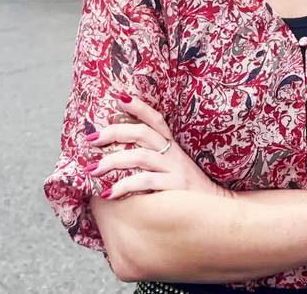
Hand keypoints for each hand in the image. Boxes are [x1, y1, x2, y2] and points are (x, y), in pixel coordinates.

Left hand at [86, 95, 228, 199]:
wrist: (217, 210)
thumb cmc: (187, 193)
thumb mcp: (173, 170)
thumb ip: (151, 162)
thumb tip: (114, 158)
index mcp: (172, 148)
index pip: (155, 120)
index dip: (139, 107)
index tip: (118, 96)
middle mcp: (174, 155)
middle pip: (142, 133)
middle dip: (114, 133)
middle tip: (90, 139)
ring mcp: (175, 171)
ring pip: (141, 157)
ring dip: (113, 161)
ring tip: (92, 169)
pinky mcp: (175, 189)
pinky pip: (146, 182)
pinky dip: (125, 185)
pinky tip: (108, 192)